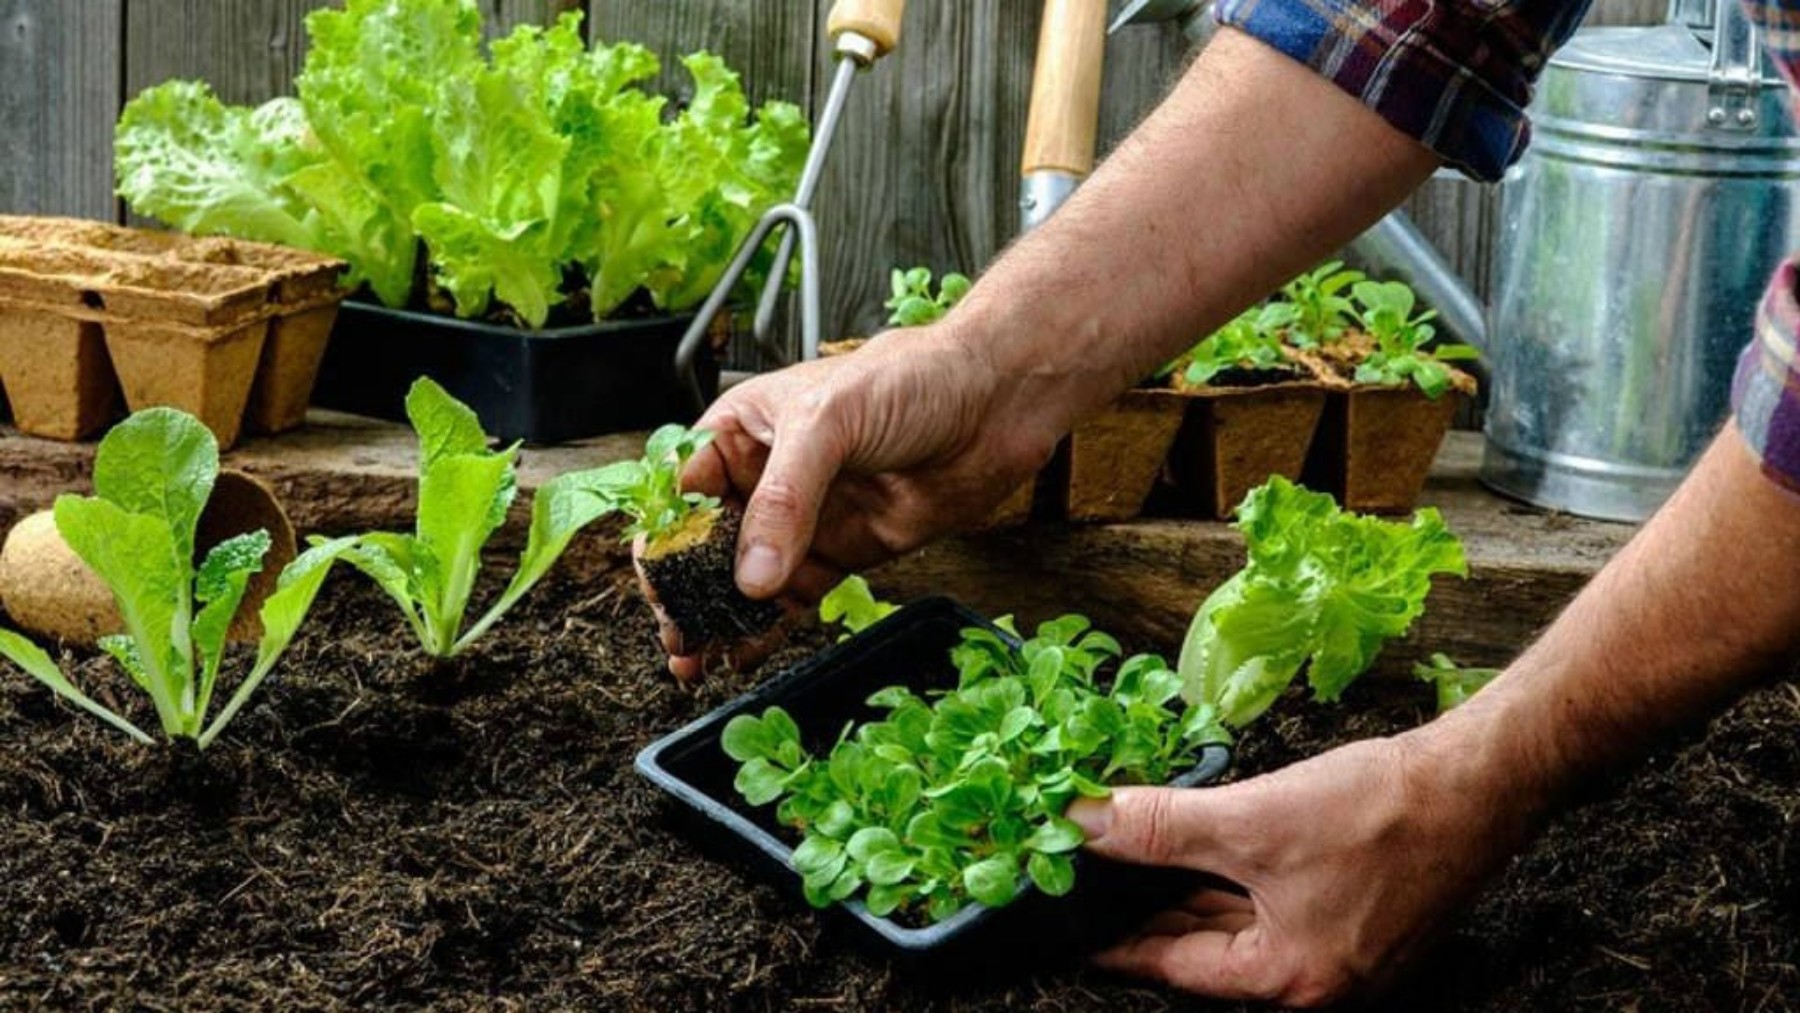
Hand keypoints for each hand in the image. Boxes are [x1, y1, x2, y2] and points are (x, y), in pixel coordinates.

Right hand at [652, 326, 1058, 675]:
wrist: (995, 403)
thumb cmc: (912, 379)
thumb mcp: (830, 422)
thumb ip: (785, 499)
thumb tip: (751, 574)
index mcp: (743, 429)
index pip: (681, 488)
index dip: (663, 536)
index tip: (657, 582)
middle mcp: (766, 477)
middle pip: (706, 544)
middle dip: (684, 590)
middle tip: (675, 633)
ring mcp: (805, 519)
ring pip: (744, 579)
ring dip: (718, 618)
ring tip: (694, 657)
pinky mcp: (842, 553)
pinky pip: (792, 599)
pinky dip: (766, 629)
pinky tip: (742, 654)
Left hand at [1066, 730, 1536, 1005]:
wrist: (1480, 781)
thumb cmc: (1383, 813)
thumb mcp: (1251, 821)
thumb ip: (1159, 828)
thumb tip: (1083, 825)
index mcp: (1288, 982)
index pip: (1173, 967)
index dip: (1115, 941)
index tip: (1066, 925)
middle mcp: (1315, 983)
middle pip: (1204, 950)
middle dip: (1146, 911)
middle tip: (1087, 881)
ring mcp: (1340, 953)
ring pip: (1238, 924)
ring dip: (1186, 891)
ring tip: (1130, 859)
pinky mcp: (1356, 916)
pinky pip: (1271, 905)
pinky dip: (1231, 878)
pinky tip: (1199, 846)